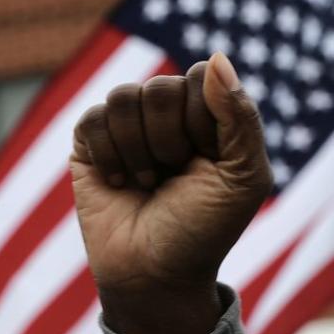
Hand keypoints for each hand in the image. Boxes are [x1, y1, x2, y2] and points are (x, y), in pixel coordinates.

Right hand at [70, 53, 271, 333]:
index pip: (200, 78)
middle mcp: (166, 115)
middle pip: (160, 87)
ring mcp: (126, 126)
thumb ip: (241, 117)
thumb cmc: (205, 230)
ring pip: (123, 98)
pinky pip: (92, 119)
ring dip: (138, 153)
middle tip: (174, 176)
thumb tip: (215, 57)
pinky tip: (119, 184)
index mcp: (207, 116)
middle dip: (169, 141)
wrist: (155, 276)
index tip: (207, 161)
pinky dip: (109, 158)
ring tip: (148, 184)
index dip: (202, 121)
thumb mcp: (244, 178)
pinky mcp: (89, 143)